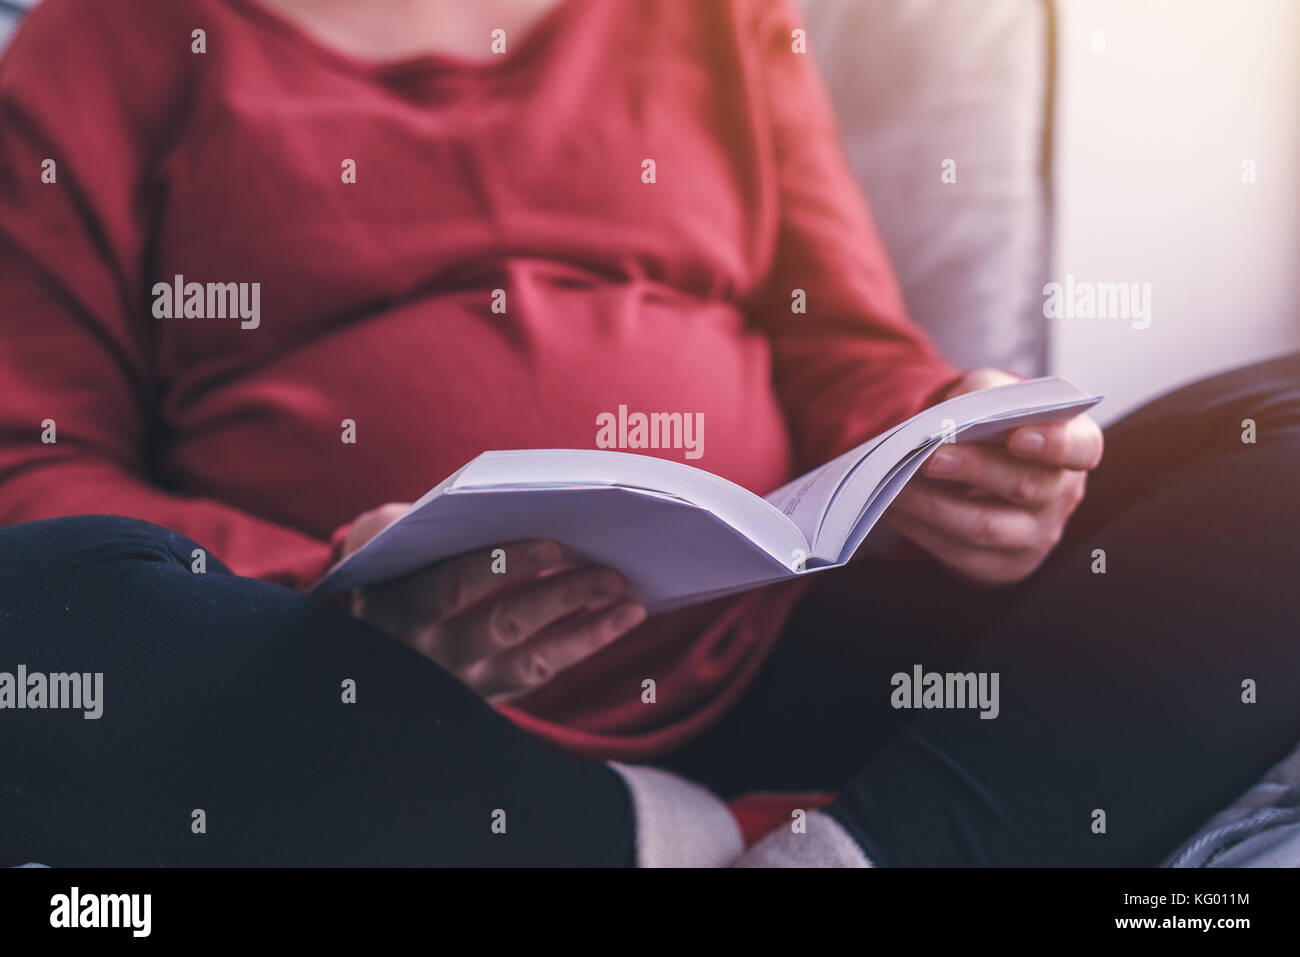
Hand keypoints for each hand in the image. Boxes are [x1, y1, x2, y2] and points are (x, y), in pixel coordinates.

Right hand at [340, 504, 646, 702]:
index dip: (504, 565)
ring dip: (586, 627)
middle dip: (560, 596)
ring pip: (530, 658)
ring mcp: (458, 681)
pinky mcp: (485, 697)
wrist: (360, 658)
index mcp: (399, 602)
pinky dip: (585, 644)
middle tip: (610, 572)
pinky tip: (623, 618)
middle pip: (501, 624)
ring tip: (629, 598)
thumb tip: (465, 502)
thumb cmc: (387, 574)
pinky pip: (542, 673)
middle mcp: (427, 650)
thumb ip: (408, 522)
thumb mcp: (378, 547)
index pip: (455, 584)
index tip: (552, 544)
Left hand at [883, 368, 1103, 584]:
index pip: (1080, 448)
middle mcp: (1062, 495)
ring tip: (896, 485)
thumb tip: (955, 414)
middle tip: (930, 458)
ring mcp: (1035, 536)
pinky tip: (895, 510)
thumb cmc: (989, 425)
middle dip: (973, 470)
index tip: (1017, 437)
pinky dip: (922, 531)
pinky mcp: (1002, 565)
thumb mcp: (990, 394)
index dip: (1054, 443)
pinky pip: (960, 554)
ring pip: (985, 526)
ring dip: (934, 506)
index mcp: (1074, 446)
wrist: (977, 469)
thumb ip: (982, 394)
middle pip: (1024, 485)